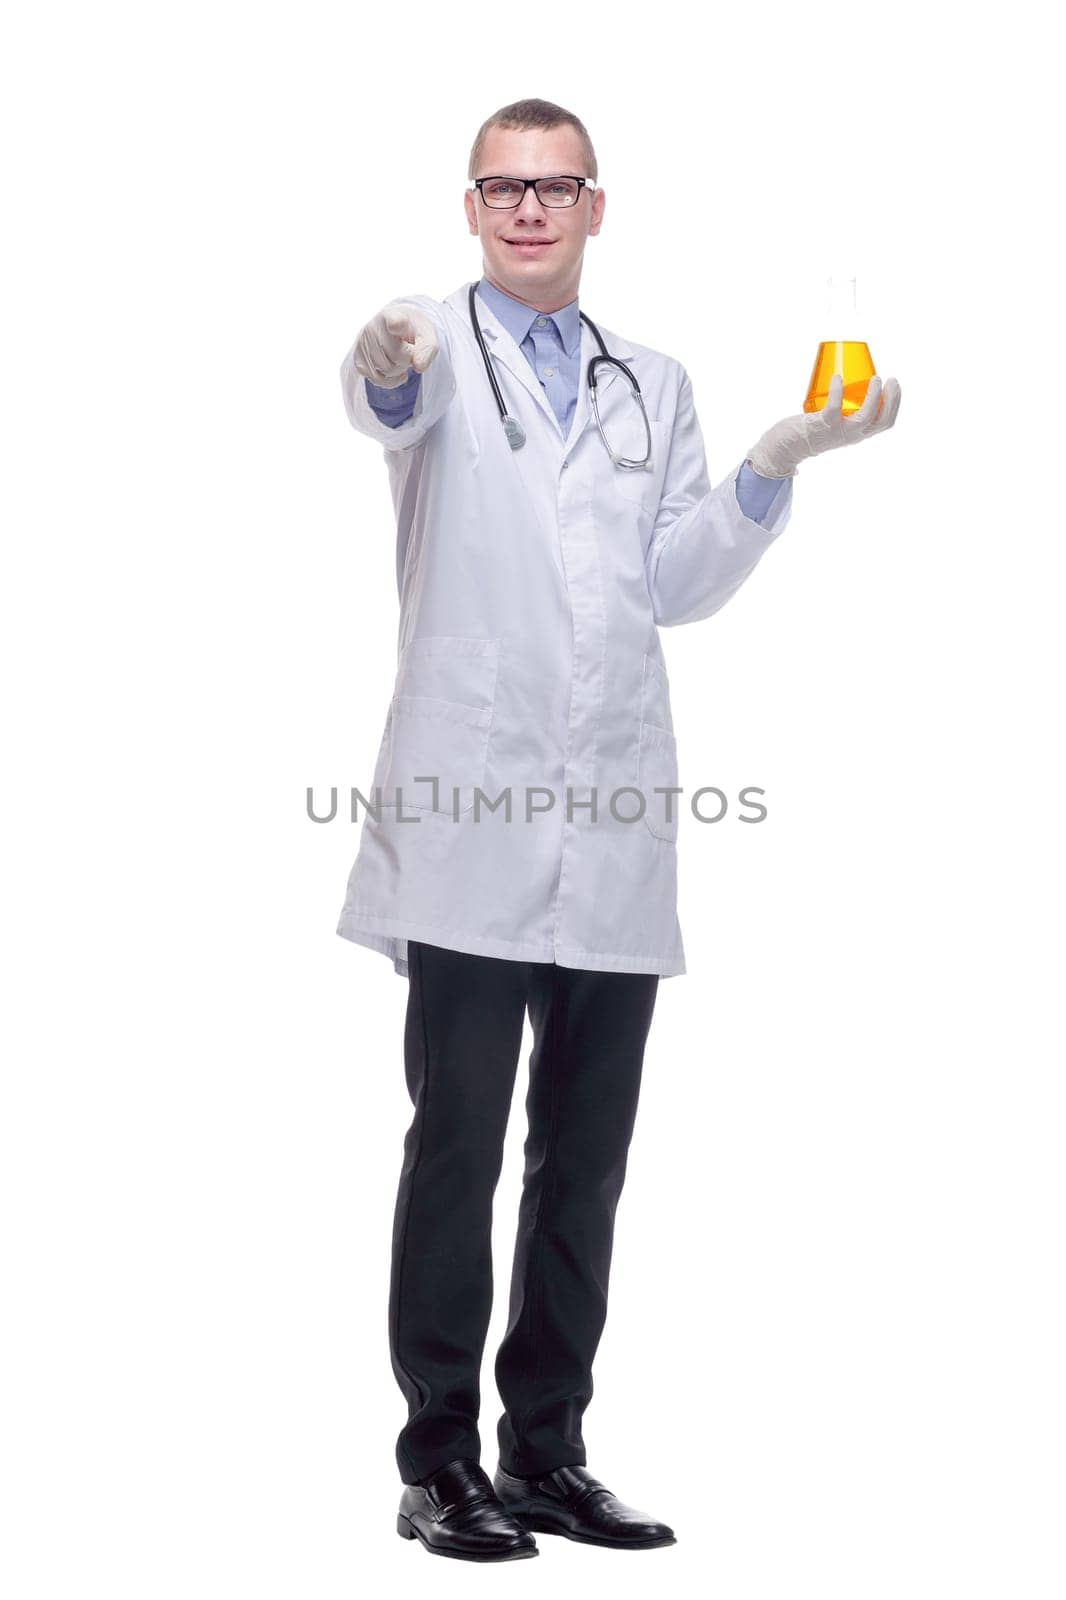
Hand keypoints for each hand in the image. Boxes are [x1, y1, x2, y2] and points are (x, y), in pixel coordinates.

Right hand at [353, 302, 439, 387]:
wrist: (396, 328)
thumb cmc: (413, 331)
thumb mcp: (427, 335)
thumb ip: (428, 349)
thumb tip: (419, 367)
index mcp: (393, 315)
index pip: (393, 320)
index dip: (396, 324)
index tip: (396, 324)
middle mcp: (373, 327)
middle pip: (397, 356)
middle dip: (408, 359)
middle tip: (408, 350)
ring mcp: (363, 344)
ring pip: (387, 370)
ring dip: (399, 369)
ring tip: (399, 356)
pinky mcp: (359, 361)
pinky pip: (378, 380)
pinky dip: (391, 380)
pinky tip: (396, 370)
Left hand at [745, 373, 901, 478]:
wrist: (785, 448)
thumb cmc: (809, 430)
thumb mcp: (833, 422)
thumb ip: (841, 409)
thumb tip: (845, 379)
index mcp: (857, 433)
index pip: (885, 423)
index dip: (895, 403)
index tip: (895, 385)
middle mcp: (851, 435)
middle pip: (881, 420)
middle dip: (891, 399)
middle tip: (889, 379)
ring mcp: (838, 431)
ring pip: (865, 416)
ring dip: (873, 396)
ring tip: (874, 378)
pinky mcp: (822, 425)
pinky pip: (834, 407)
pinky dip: (837, 390)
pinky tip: (838, 377)